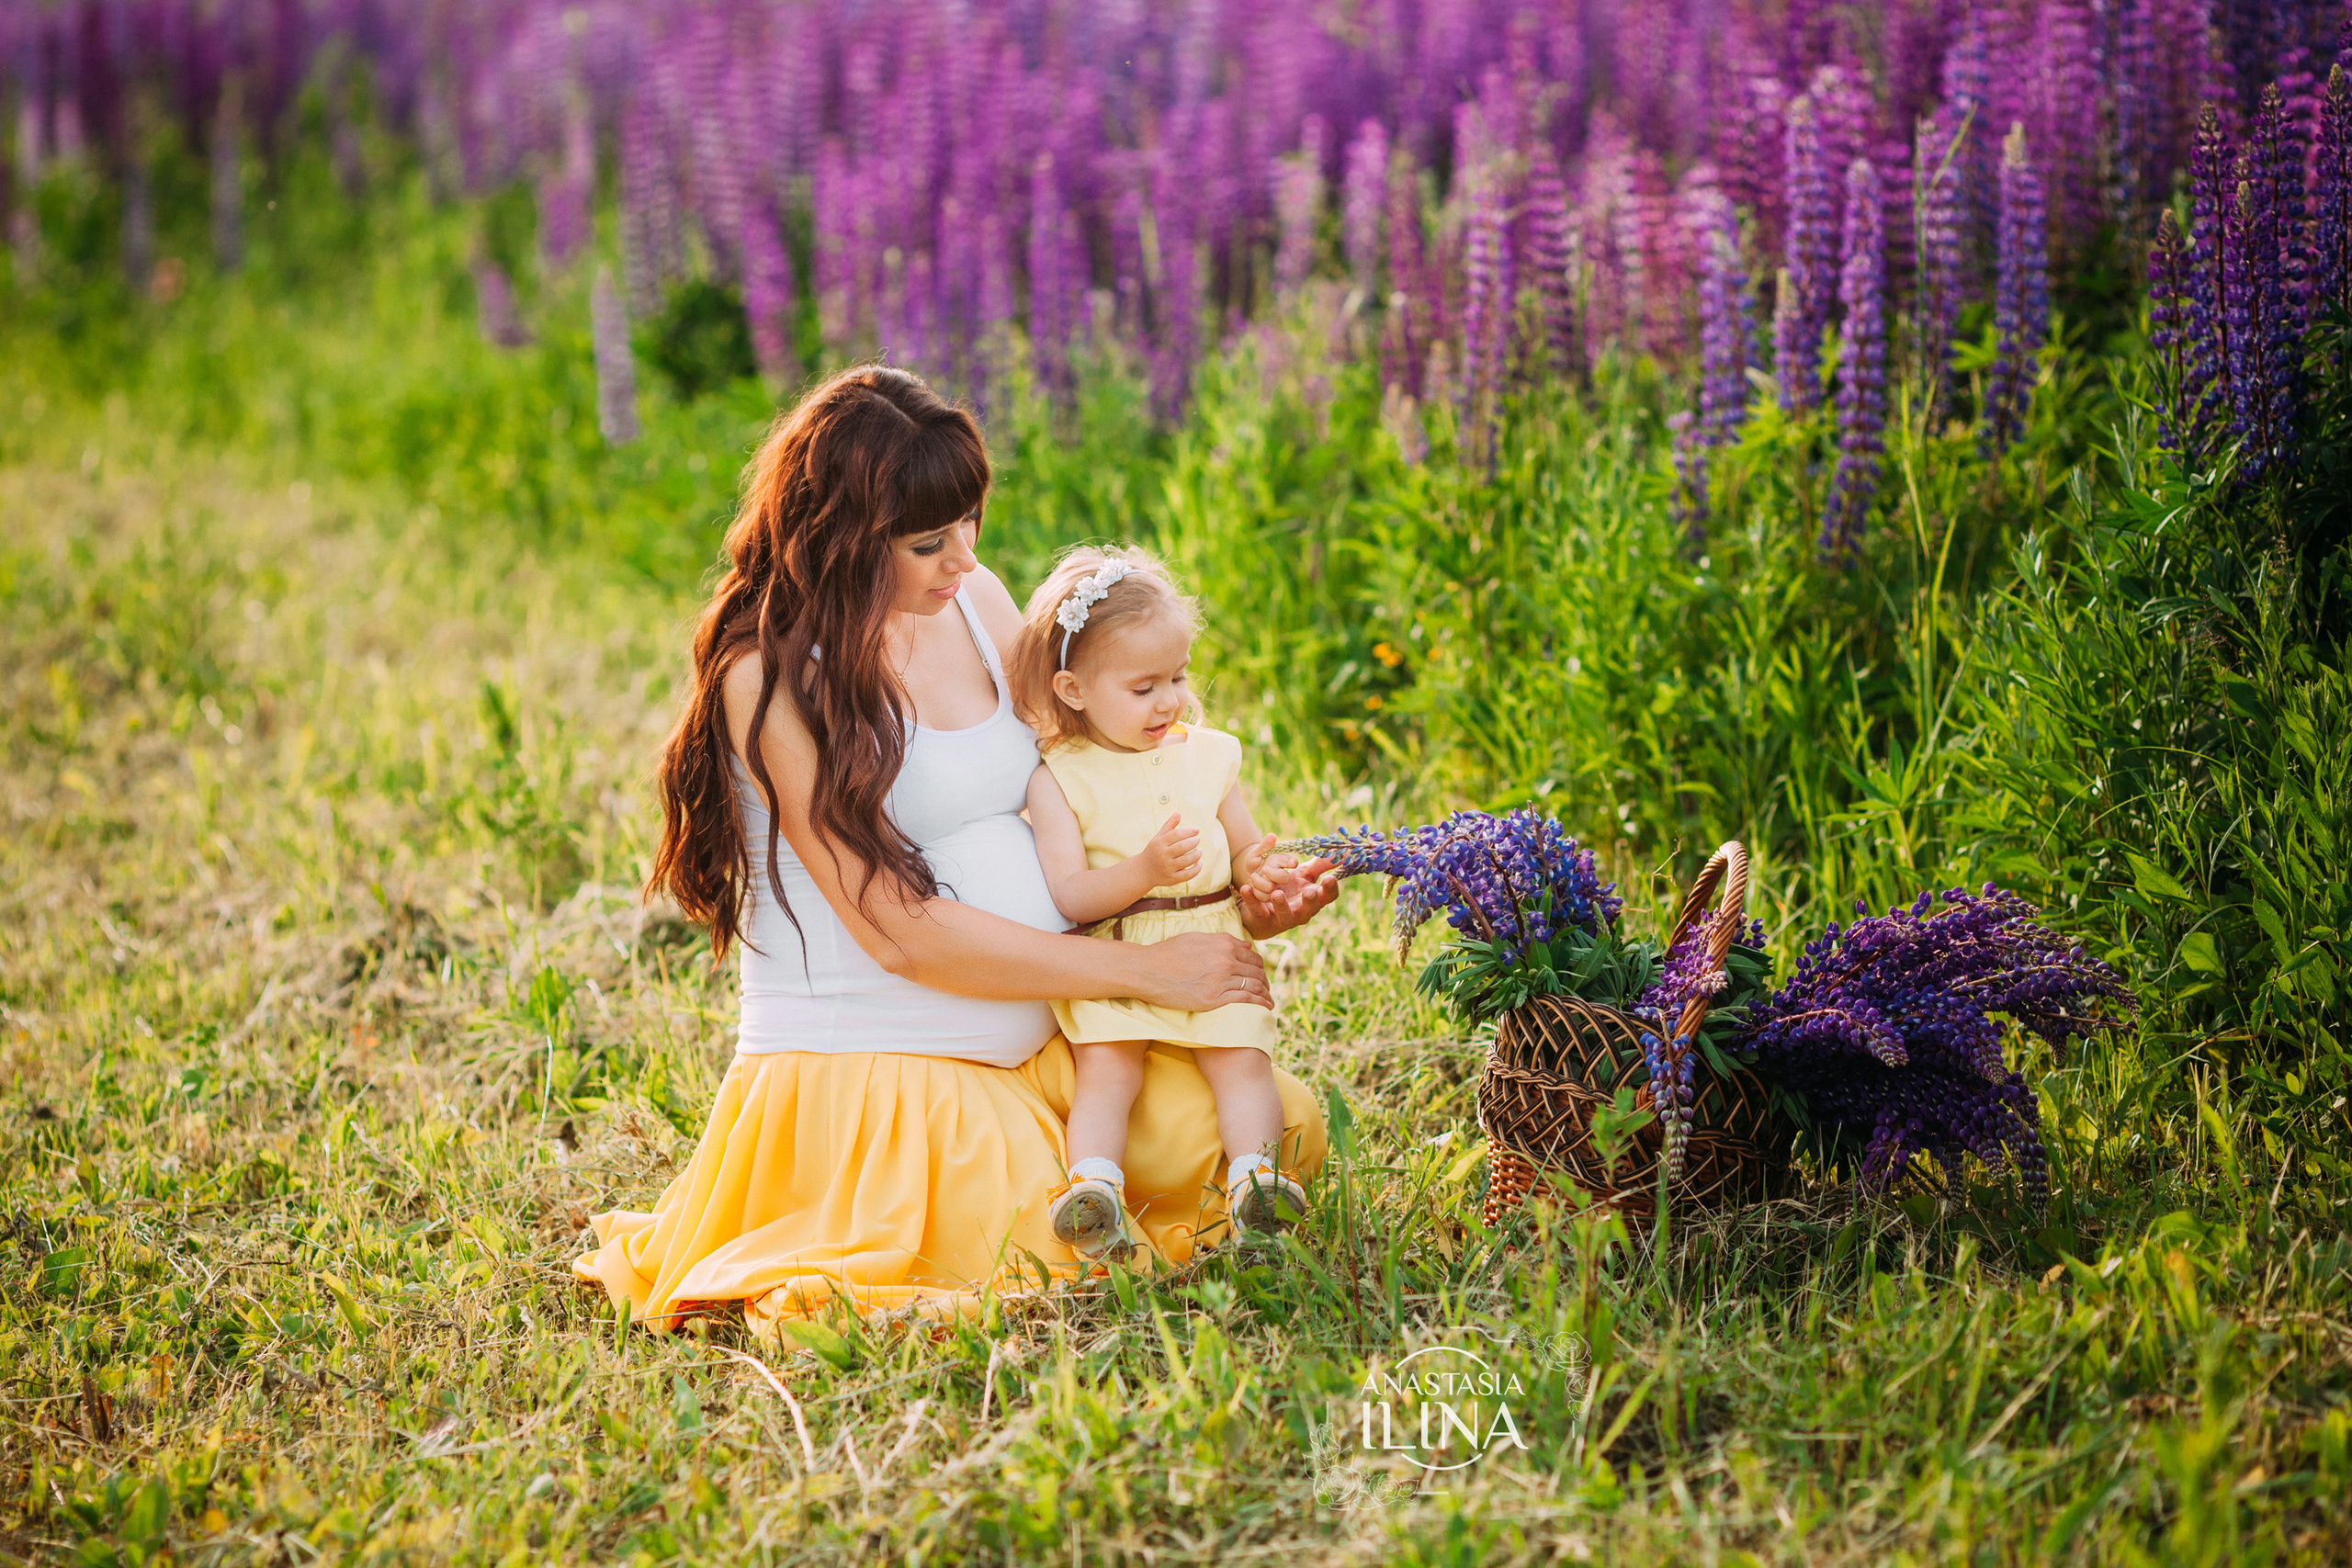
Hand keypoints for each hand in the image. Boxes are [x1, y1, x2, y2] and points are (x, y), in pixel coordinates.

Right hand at [1136, 932, 1272, 1010]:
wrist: (1148, 970)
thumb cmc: (1168, 953)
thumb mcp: (1196, 938)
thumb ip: (1223, 941)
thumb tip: (1246, 946)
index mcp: (1224, 944)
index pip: (1253, 956)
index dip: (1260, 967)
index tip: (1261, 975)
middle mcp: (1226, 960)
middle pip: (1258, 972)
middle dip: (1265, 981)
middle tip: (1268, 990)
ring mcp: (1222, 979)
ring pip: (1255, 986)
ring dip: (1266, 994)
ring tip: (1269, 1001)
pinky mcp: (1215, 998)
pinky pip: (1247, 1000)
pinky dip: (1261, 1004)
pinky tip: (1266, 1008)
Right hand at [1138, 812, 1202, 886]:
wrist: (1143, 871)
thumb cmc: (1154, 851)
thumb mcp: (1158, 837)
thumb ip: (1169, 825)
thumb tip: (1178, 812)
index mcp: (1159, 843)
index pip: (1176, 834)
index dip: (1189, 831)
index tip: (1196, 830)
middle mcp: (1163, 855)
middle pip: (1182, 847)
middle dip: (1194, 841)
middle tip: (1198, 839)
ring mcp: (1167, 868)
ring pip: (1187, 860)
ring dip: (1197, 854)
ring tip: (1199, 850)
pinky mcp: (1172, 879)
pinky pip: (1187, 874)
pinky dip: (1196, 869)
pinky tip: (1199, 863)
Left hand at [1236, 833, 1302, 898]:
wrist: (1246, 872)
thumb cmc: (1255, 859)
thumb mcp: (1257, 851)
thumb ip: (1265, 845)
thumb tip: (1272, 836)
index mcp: (1282, 863)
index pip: (1292, 862)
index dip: (1292, 862)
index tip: (1292, 864)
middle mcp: (1282, 876)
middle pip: (1285, 878)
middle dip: (1275, 874)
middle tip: (1265, 868)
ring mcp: (1275, 887)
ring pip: (1272, 889)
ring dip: (1260, 883)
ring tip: (1253, 876)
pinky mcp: (1266, 896)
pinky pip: (1263, 897)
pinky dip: (1255, 892)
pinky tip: (1248, 887)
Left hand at [1238, 854, 1341, 938]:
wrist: (1263, 908)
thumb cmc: (1289, 889)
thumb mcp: (1304, 874)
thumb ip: (1320, 864)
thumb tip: (1341, 853)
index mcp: (1313, 899)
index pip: (1327, 897)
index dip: (1330, 889)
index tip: (1330, 878)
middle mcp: (1300, 911)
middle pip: (1309, 909)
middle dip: (1310, 901)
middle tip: (1309, 891)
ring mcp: (1281, 917)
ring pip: (1284, 915)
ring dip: (1281, 905)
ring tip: (1277, 893)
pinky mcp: (1262, 918)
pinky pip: (1257, 910)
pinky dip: (1251, 900)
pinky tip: (1246, 888)